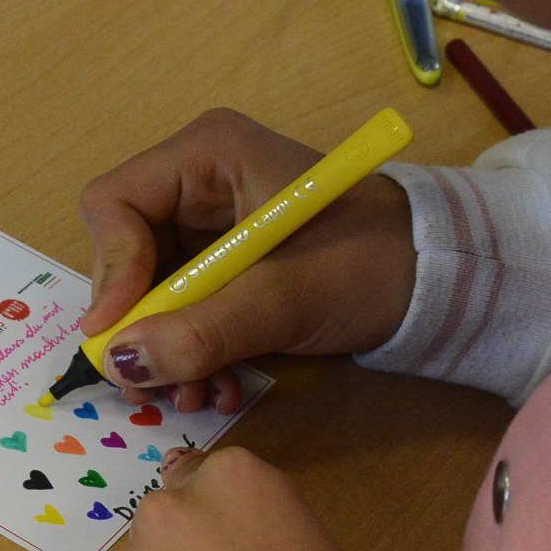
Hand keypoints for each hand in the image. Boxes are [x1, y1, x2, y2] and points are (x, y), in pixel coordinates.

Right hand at [78, 108, 416, 411]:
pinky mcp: (227, 265)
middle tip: (152, 383)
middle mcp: (198, 182)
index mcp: (207, 155)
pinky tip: (218, 386)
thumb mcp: (285, 299)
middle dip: (139, 324)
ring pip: (150, 290)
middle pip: (125, 252)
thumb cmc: (373, 261)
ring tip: (194, 396)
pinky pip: (182, 308)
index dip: (110, 269)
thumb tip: (120, 361)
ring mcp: (211, 224)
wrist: (441, 280)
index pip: (115, 203)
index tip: (119, 334)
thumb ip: (200, 330)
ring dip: (165, 349)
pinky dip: (192, 351)